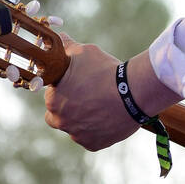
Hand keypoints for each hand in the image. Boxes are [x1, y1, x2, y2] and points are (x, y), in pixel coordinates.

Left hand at [38, 9, 139, 152]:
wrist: (133, 93)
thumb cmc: (105, 70)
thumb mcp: (84, 52)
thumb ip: (66, 47)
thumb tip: (58, 38)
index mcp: (53, 100)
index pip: (51, 95)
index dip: (63, 89)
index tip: (77, 84)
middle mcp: (61, 121)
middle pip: (58, 115)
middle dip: (68, 106)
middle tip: (87, 95)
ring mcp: (77, 135)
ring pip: (74, 127)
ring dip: (81, 119)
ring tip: (100, 105)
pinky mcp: (93, 145)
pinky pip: (89, 138)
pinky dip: (96, 129)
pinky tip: (107, 116)